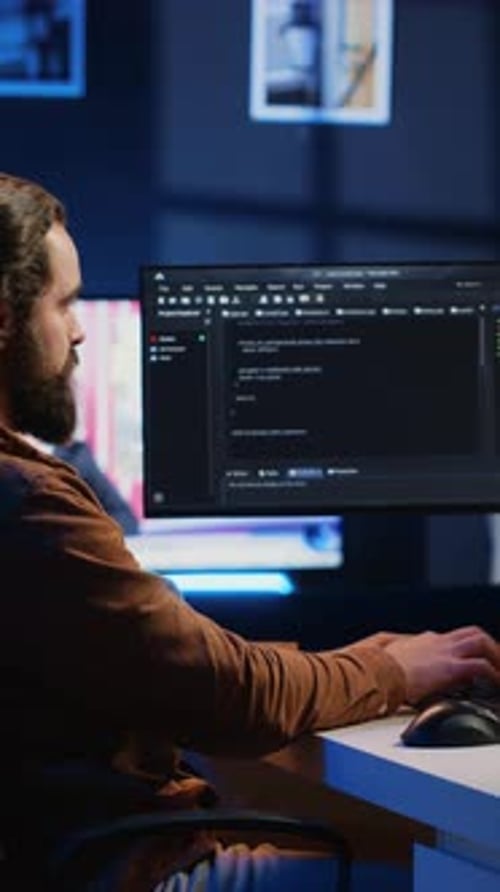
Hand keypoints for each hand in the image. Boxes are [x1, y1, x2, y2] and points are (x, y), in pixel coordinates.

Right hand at [382, 626, 499, 703]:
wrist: (375, 673)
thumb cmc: (376, 668)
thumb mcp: (384, 652)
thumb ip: (395, 648)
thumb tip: (391, 647)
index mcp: (422, 641)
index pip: (449, 639)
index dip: (461, 648)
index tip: (465, 660)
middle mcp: (436, 641)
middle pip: (471, 633)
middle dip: (487, 645)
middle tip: (496, 659)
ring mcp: (445, 652)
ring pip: (481, 641)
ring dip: (494, 654)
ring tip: (499, 670)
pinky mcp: (450, 668)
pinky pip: (481, 666)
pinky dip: (493, 674)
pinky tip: (496, 683)